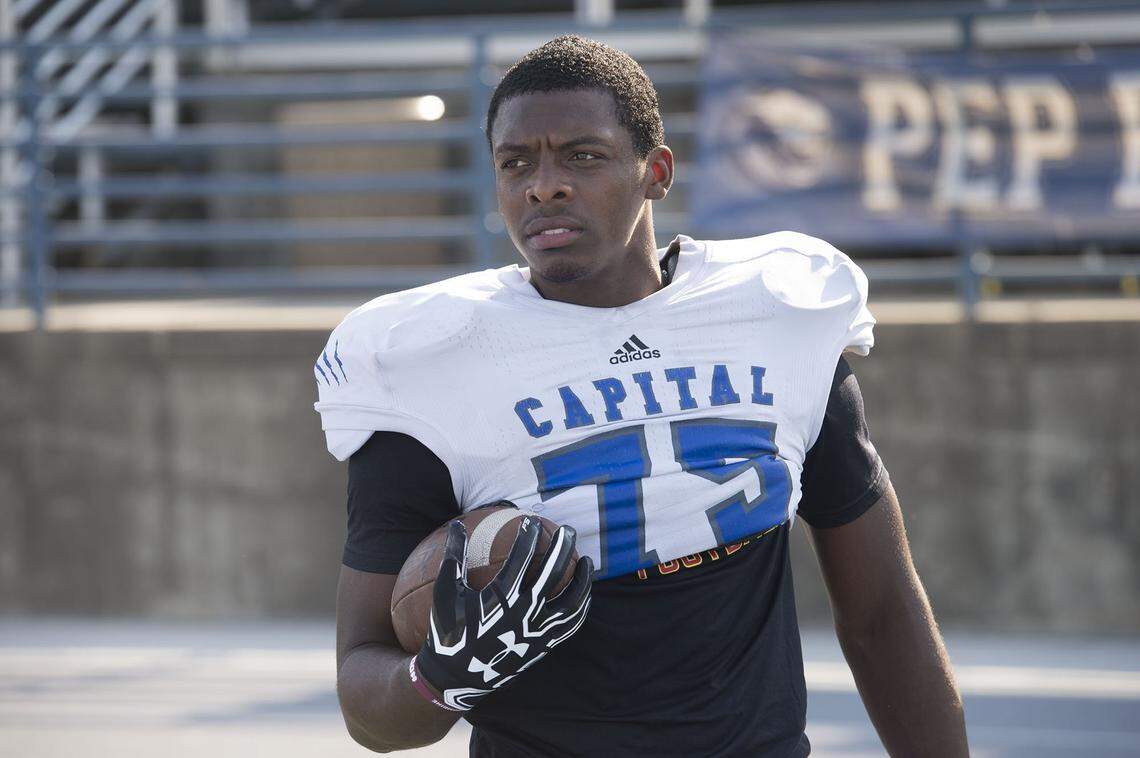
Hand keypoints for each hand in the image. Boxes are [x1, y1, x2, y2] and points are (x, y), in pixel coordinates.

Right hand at [410, 516, 592, 710]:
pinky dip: (581, 606)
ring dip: (583, 578)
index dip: (529, 536)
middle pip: (553, 574)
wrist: (456, 678)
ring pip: (571, 601)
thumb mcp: (445, 593)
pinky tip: (584, 592)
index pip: (522, 558)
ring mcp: (537, 633)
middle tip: (568, 530)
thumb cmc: (448, 631)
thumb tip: (456, 525)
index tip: (532, 521)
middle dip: (563, 548)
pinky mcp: (544, 646)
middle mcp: (524, 615)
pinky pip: (571, 625)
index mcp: (500, 599)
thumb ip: (453, 557)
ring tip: (587, 560)